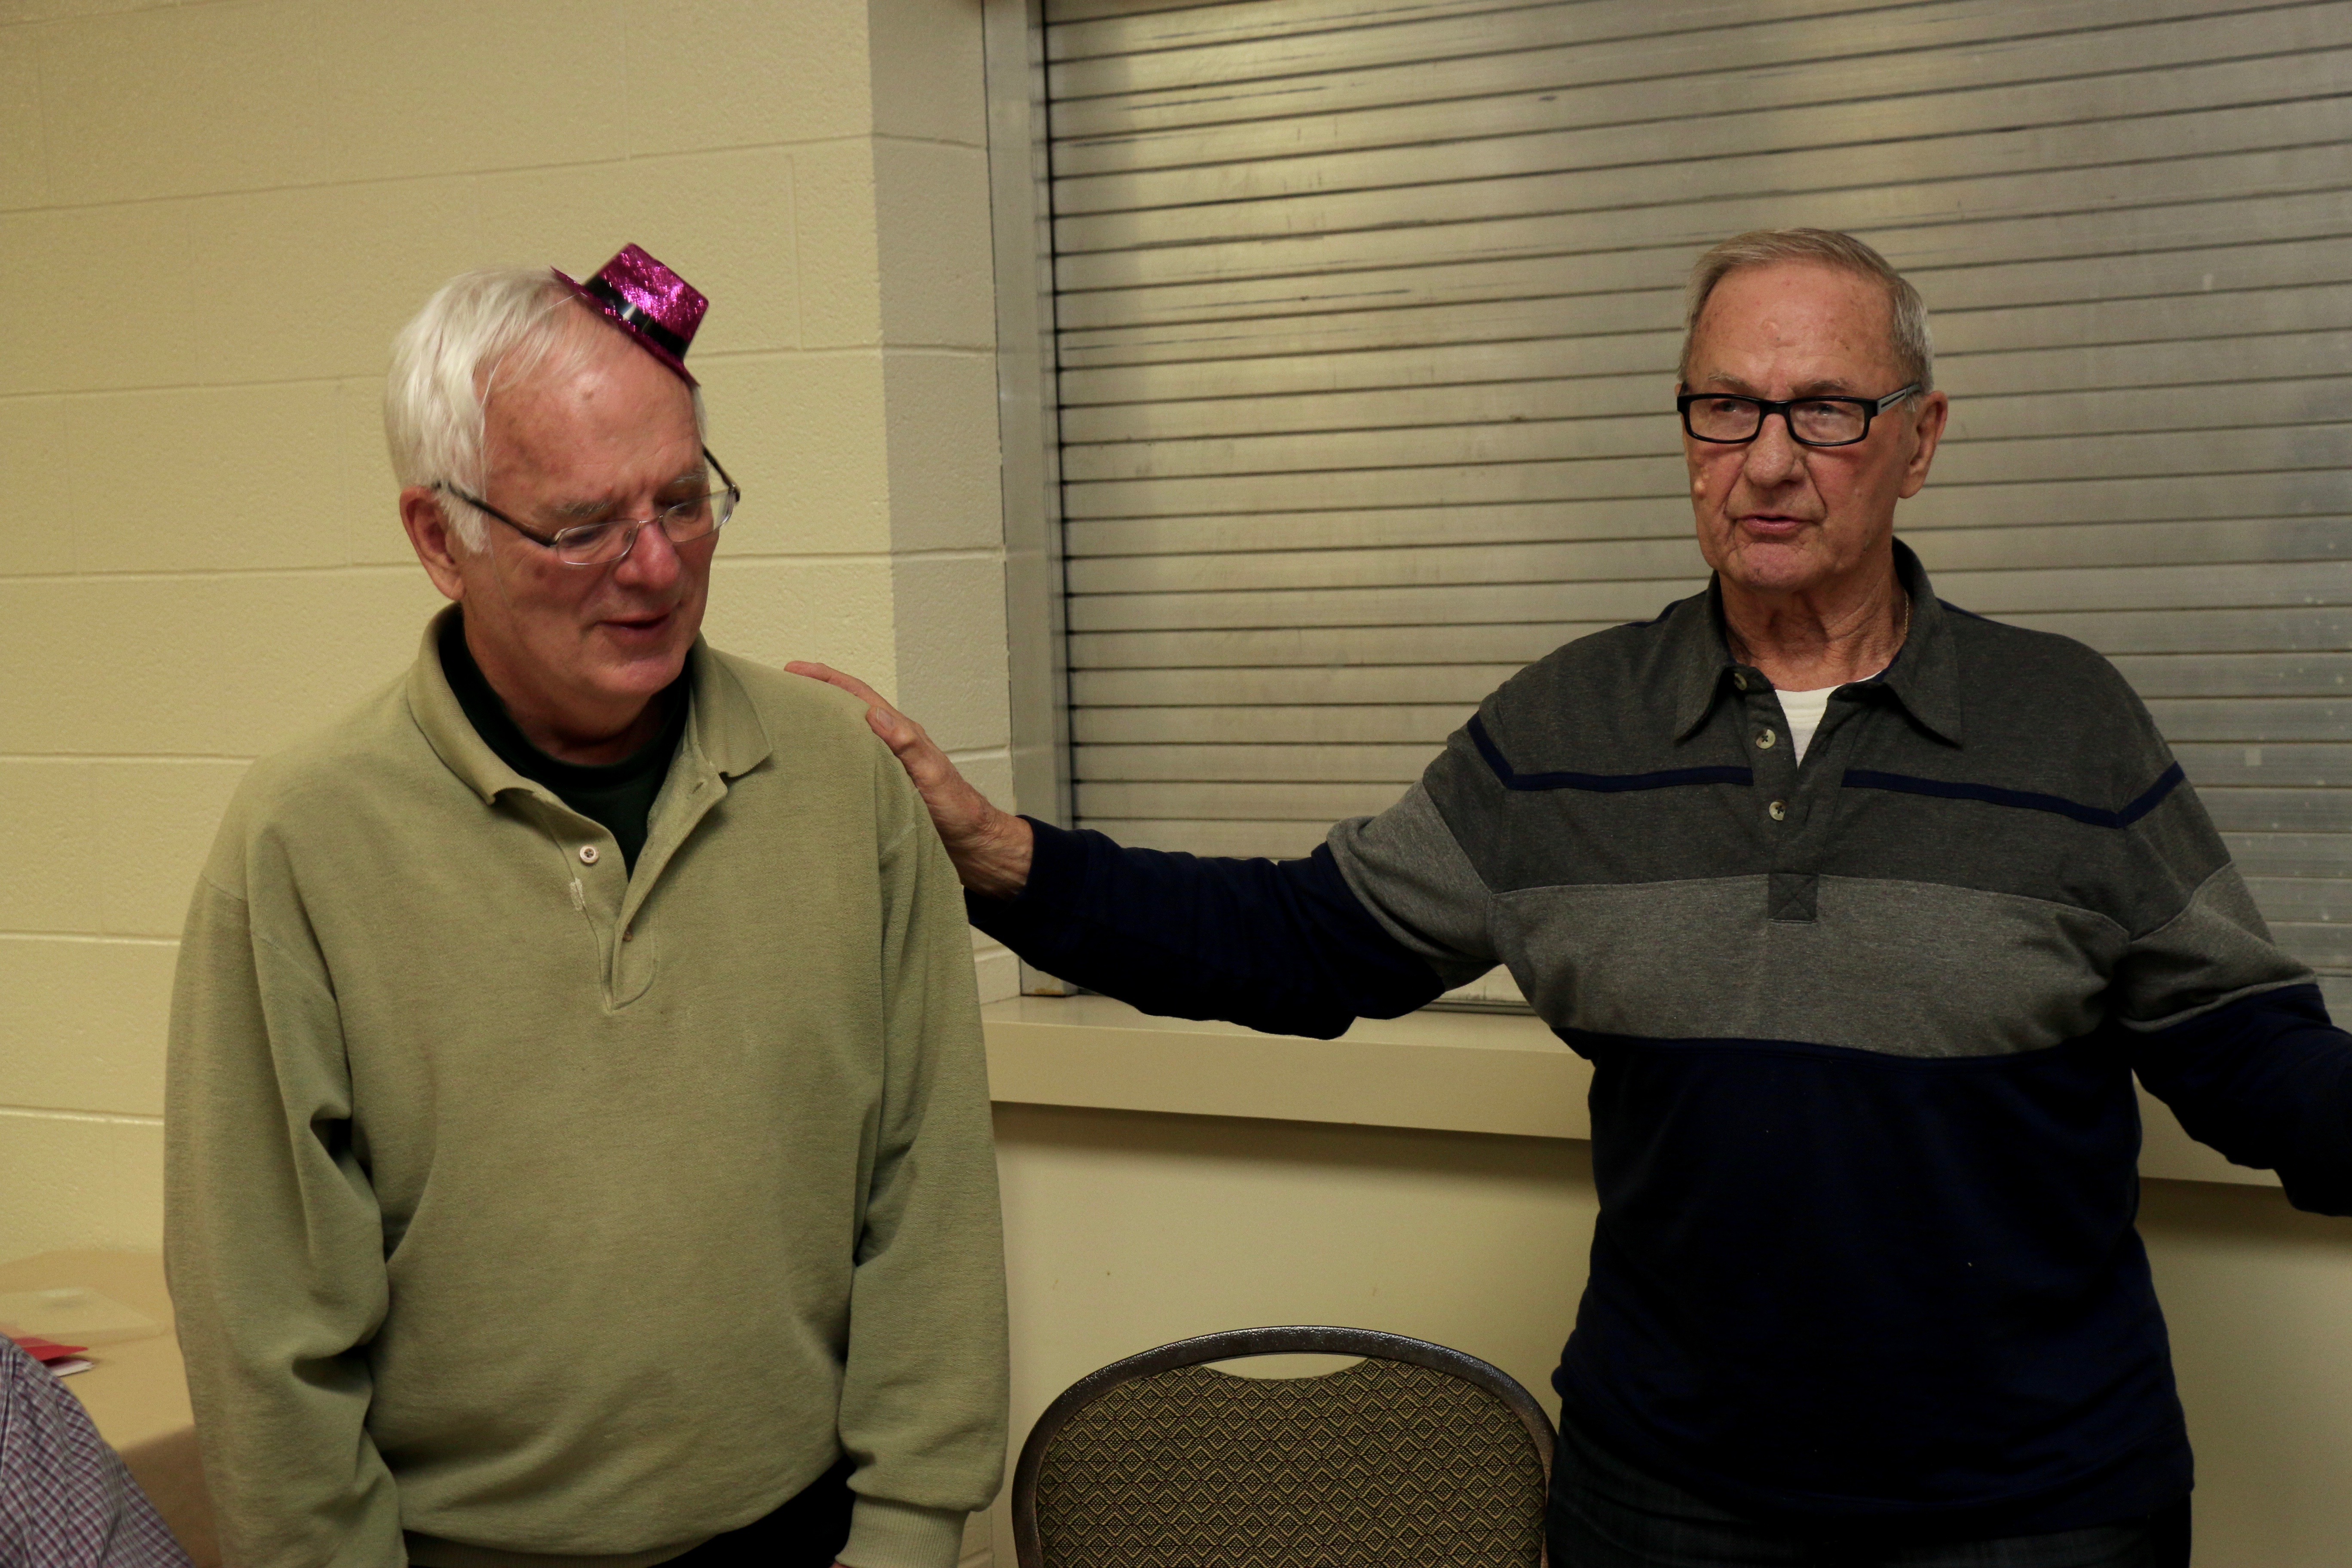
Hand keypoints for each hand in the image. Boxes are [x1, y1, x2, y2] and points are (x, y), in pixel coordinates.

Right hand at [786, 662, 1034, 898]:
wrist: (971, 847)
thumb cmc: (958, 810)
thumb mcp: (932, 775)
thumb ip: (907, 745)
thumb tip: (874, 712)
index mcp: (900, 734)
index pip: (858, 696)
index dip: (826, 679)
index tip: (793, 669)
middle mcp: (887, 745)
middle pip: (844, 711)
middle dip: (812, 697)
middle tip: (775, 693)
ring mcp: (881, 767)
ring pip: (843, 739)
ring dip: (815, 728)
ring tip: (780, 726)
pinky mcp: (878, 791)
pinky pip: (845, 767)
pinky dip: (824, 761)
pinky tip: (804, 770)